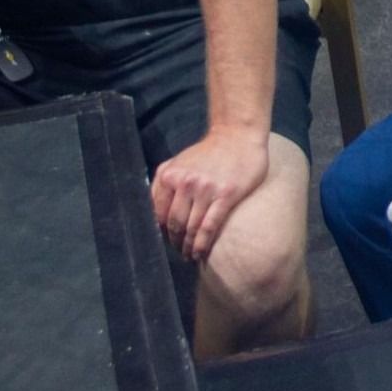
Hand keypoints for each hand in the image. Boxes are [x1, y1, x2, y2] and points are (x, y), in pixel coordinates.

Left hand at [151, 129, 269, 259]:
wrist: (239, 135)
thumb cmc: (210, 151)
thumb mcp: (179, 161)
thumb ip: (164, 182)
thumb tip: (153, 209)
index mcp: (169, 175)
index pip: (158, 213)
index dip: (160, 231)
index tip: (166, 241)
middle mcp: (185, 183)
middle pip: (174, 223)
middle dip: (174, 242)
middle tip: (179, 252)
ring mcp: (205, 189)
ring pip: (190, 227)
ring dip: (188, 246)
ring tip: (190, 255)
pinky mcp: (225, 195)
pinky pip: (209, 226)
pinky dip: (202, 243)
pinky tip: (200, 253)